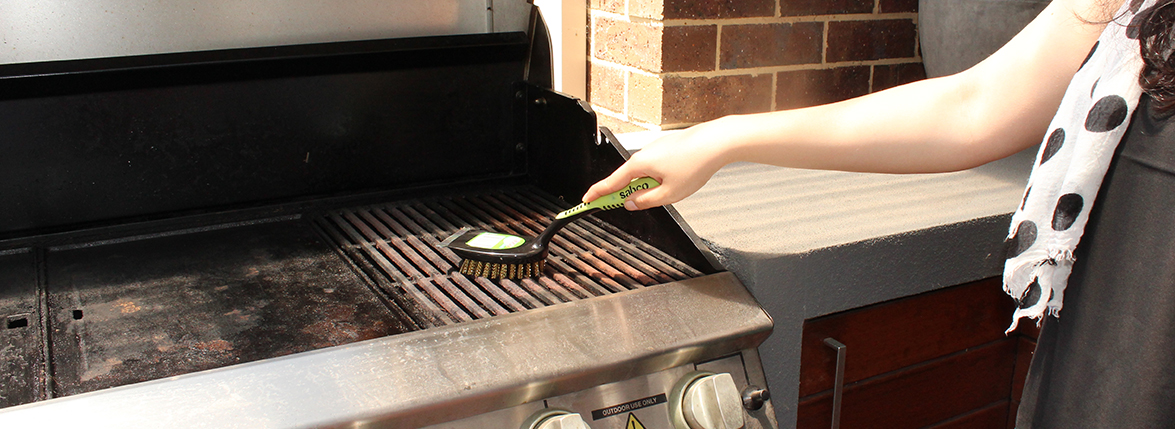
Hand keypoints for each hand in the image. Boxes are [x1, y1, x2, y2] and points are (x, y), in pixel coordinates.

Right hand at [582, 118, 733, 209]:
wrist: (716, 142)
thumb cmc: (695, 164)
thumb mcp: (670, 194)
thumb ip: (647, 201)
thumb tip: (632, 202)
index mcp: (639, 165)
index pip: (611, 183)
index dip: (597, 194)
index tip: (586, 201)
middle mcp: (644, 154)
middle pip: (628, 179)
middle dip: (630, 193)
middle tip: (631, 204)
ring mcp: (656, 149)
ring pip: (646, 173)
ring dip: (651, 186)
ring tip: (673, 189)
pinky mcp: (668, 147)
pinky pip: (657, 166)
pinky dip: (661, 177)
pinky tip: (679, 179)